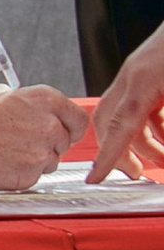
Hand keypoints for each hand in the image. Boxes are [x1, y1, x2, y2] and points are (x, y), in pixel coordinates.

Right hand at [0, 81, 81, 192]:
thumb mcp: (3, 94)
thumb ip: (29, 105)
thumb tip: (35, 111)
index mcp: (46, 100)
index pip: (79, 120)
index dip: (69, 129)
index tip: (60, 133)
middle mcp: (50, 126)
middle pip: (64, 144)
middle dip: (47, 145)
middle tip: (20, 144)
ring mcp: (40, 153)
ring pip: (49, 163)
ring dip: (33, 162)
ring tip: (5, 153)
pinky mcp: (28, 176)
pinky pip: (32, 178)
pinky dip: (18, 175)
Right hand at [90, 24, 163, 181]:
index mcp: (141, 82)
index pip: (118, 127)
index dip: (108, 158)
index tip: (95, 178)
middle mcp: (133, 76)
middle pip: (111, 121)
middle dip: (120, 151)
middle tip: (136, 173)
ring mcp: (139, 71)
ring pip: (128, 114)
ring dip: (145, 141)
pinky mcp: (149, 70)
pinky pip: (143, 105)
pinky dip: (154, 125)